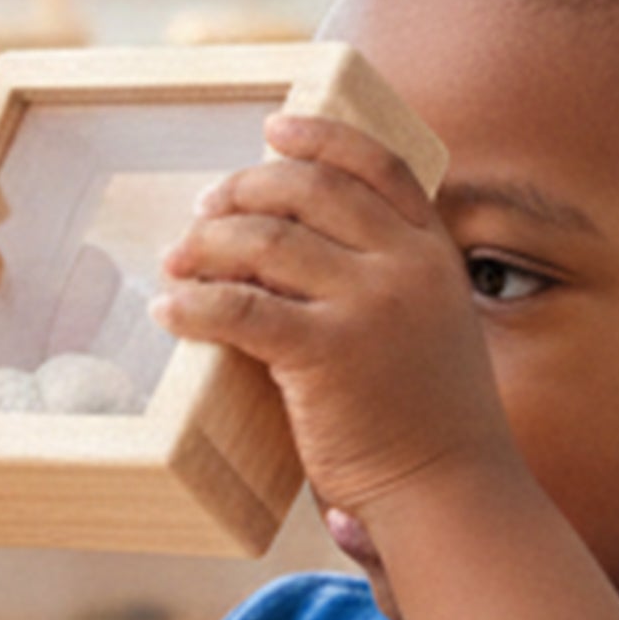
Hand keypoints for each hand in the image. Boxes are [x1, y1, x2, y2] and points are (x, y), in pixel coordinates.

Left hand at [157, 111, 516, 533]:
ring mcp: (368, 306)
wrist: (449, 489)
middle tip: (201, 212)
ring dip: (206, 245)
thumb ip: (385, 284)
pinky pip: (239, 309)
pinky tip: (169, 311)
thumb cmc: (428, 423)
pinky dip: (193, 305)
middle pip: (308, 191)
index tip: (272, 130)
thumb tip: (298, 255)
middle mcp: (404, 266)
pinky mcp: (325, 353)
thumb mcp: (428, 329)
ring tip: (175, 264)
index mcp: (432, 253)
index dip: (321, 138)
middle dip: (243, 191)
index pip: (378, 165)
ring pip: (265, 241)